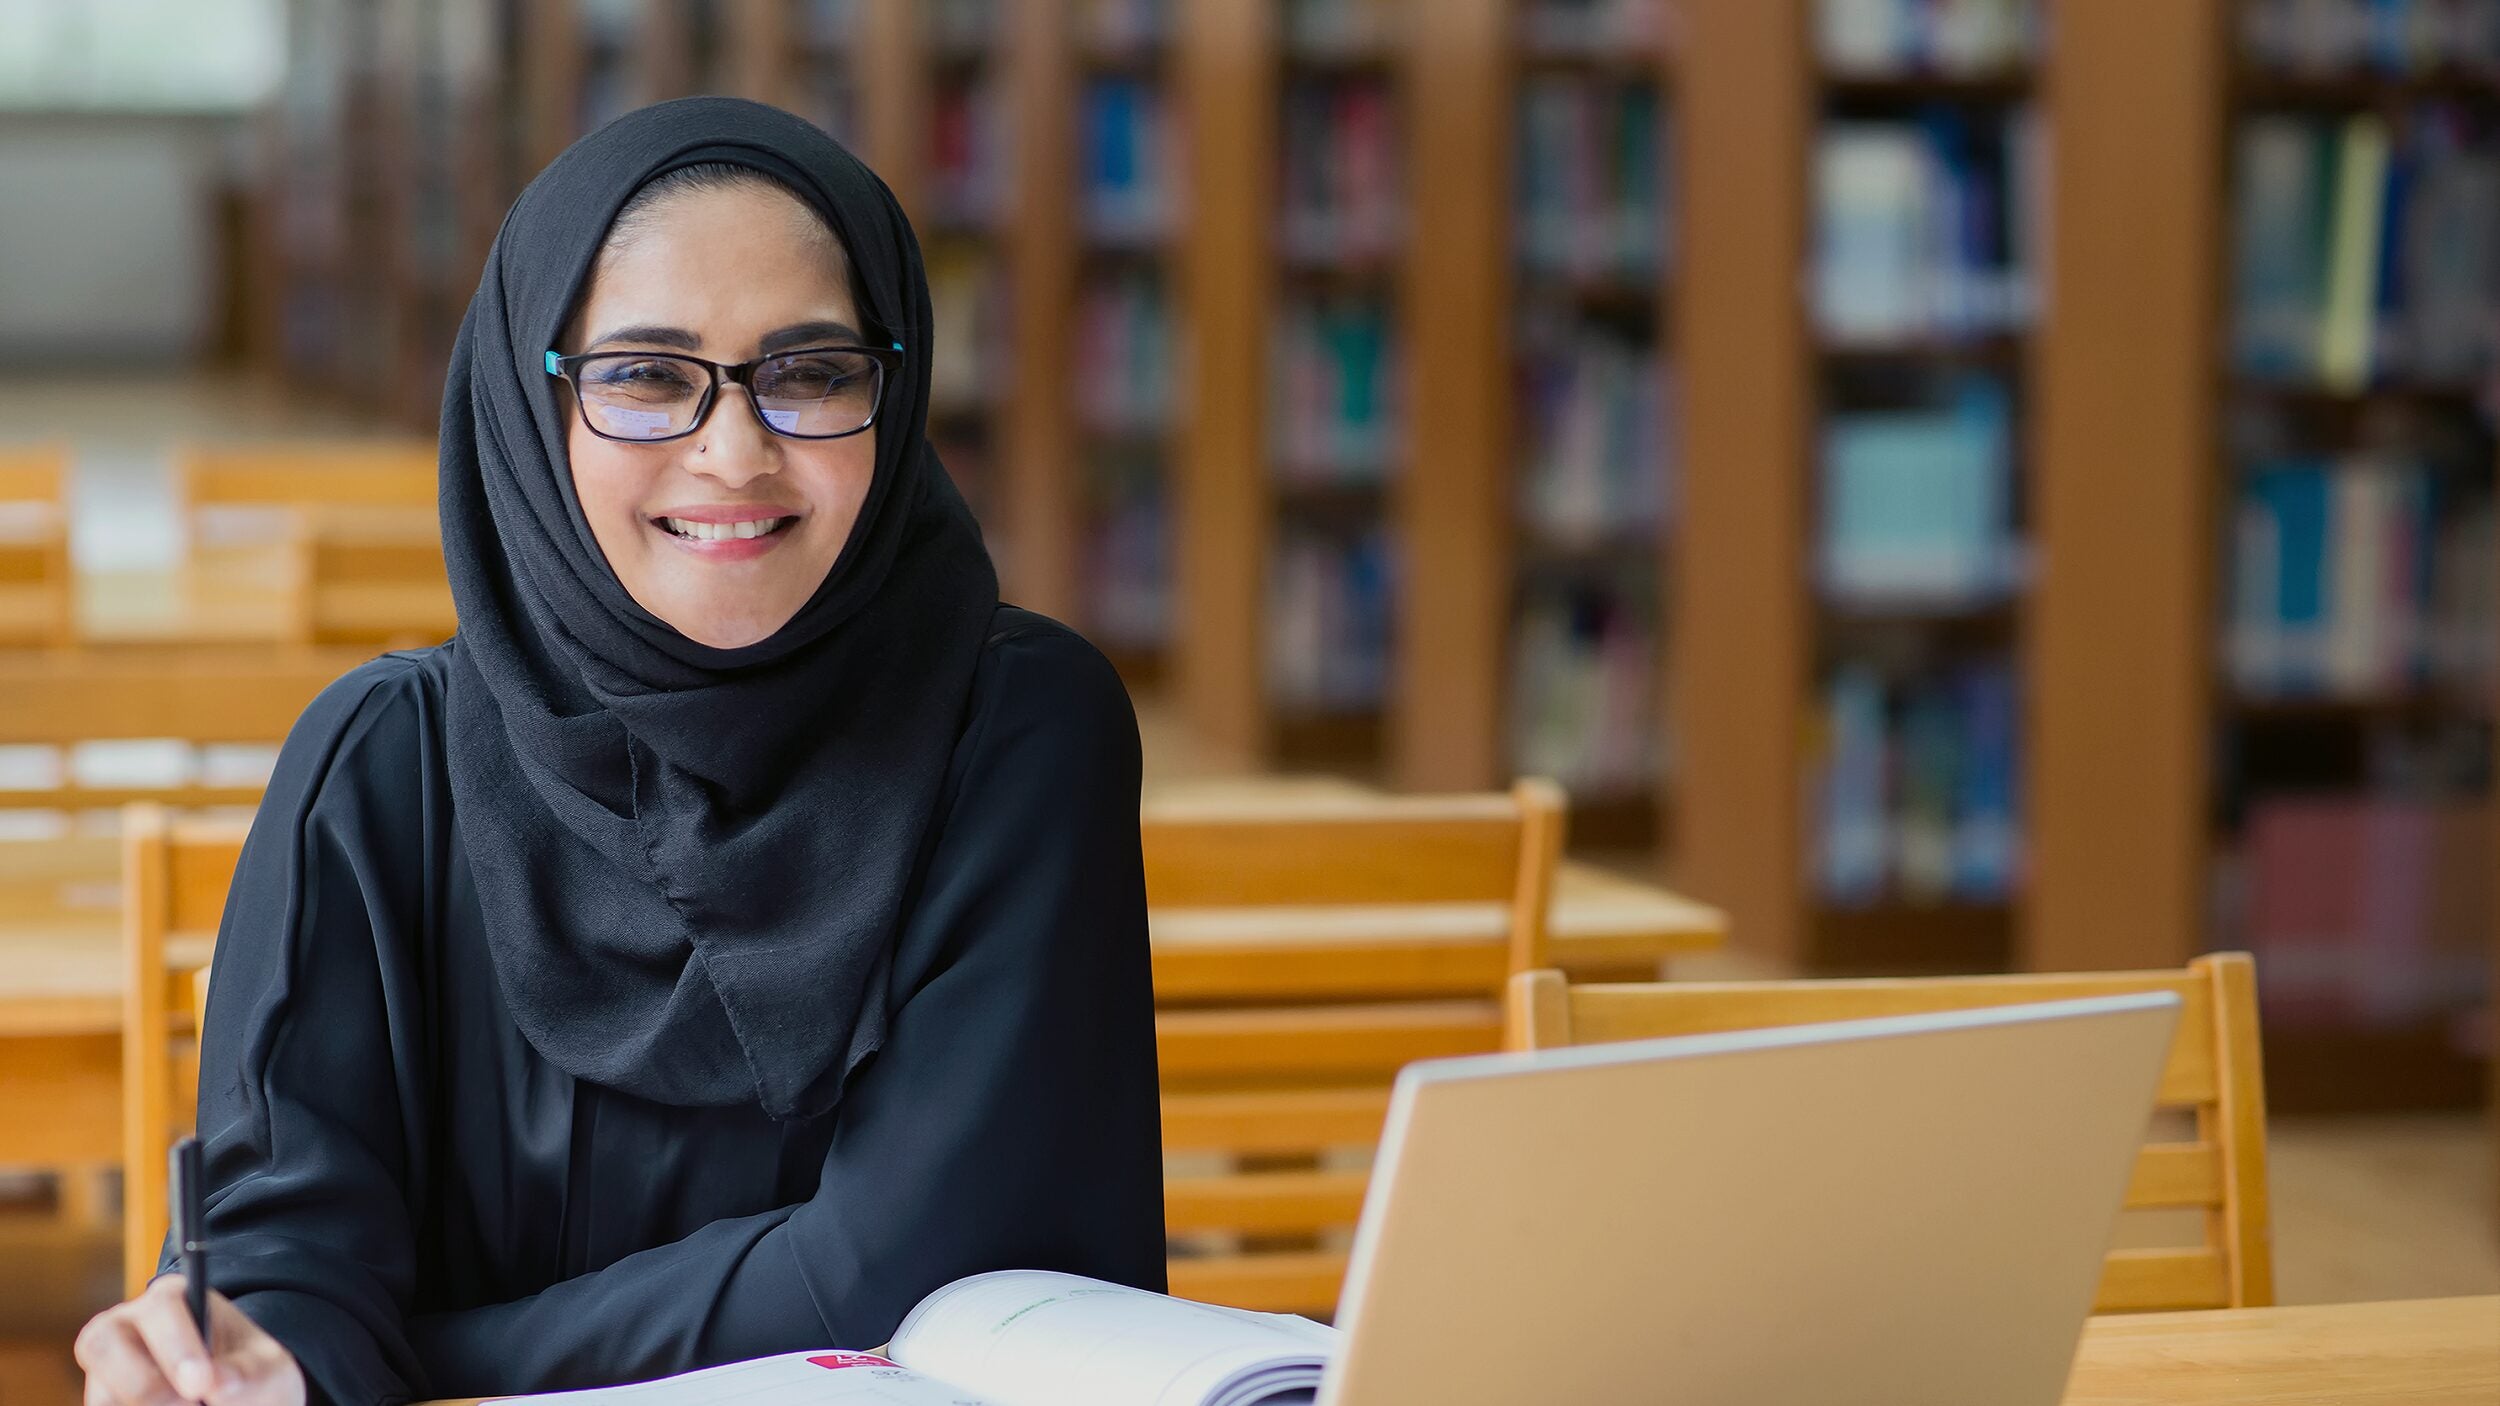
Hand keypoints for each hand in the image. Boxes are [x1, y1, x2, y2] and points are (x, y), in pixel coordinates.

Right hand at [76, 1276, 303, 1405]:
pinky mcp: (101, 1401)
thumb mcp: (268, 1371)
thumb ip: (248, 1375)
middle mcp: (126, 1327)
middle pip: (102, 1344)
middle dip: (146, 1386)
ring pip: (100, 1395)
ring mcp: (105, 1368)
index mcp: (173, 1299)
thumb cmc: (250, 1377)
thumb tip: (217, 1383)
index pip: (161, 1309)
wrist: (239, 1402)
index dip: (177, 1347)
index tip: (202, 1383)